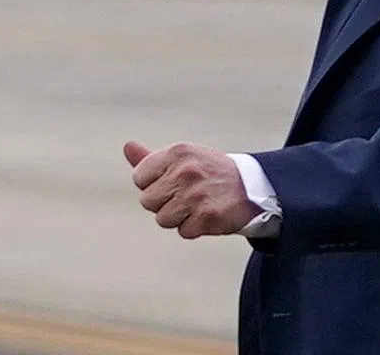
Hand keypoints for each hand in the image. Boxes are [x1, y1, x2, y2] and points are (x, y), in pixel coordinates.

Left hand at [123, 140, 259, 238]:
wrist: (252, 186)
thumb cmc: (210, 172)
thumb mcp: (183, 158)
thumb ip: (151, 158)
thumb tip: (127, 147)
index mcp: (176, 153)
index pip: (139, 178)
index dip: (154, 184)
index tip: (172, 182)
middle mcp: (185, 171)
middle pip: (147, 201)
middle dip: (163, 202)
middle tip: (186, 195)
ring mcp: (196, 195)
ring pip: (162, 219)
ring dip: (178, 217)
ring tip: (196, 205)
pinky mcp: (208, 217)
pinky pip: (183, 232)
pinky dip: (194, 228)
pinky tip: (207, 215)